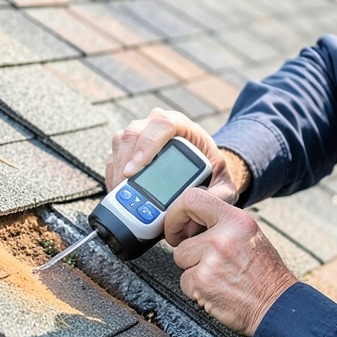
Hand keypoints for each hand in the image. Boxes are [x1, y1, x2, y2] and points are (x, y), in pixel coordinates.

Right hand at [107, 108, 243, 237]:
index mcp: (182, 126)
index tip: (139, 166)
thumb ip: (217, 196)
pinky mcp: (129, 150)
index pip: (163, 123)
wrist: (205, 172)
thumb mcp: (223, 184)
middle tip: (126, 184)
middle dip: (128, 159)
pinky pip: (115, 157)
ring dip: (119, 168)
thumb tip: (195, 212)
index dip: (148, 143)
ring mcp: (141, 135)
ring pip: (120, 142)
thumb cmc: (213, 172)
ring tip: (122, 192)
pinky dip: (113, 175)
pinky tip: (119, 192)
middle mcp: (158, 125)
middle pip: (135, 132)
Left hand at [167, 188, 295, 336]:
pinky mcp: (203, 281)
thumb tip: (188, 223)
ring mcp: (212, 259)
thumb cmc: (265, 274)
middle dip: (187, 253)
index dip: (176, 213)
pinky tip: (217, 290)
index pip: (192, 198)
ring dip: (194, 272)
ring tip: (218, 277)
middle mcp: (223, 236)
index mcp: (236, 220)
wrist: (276, 305)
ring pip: (181, 261)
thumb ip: (221, 225)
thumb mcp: (249, 236)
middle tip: (197, 260)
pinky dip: (196, 289)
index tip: (176, 226)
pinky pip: (184, 282)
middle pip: (182, 241)